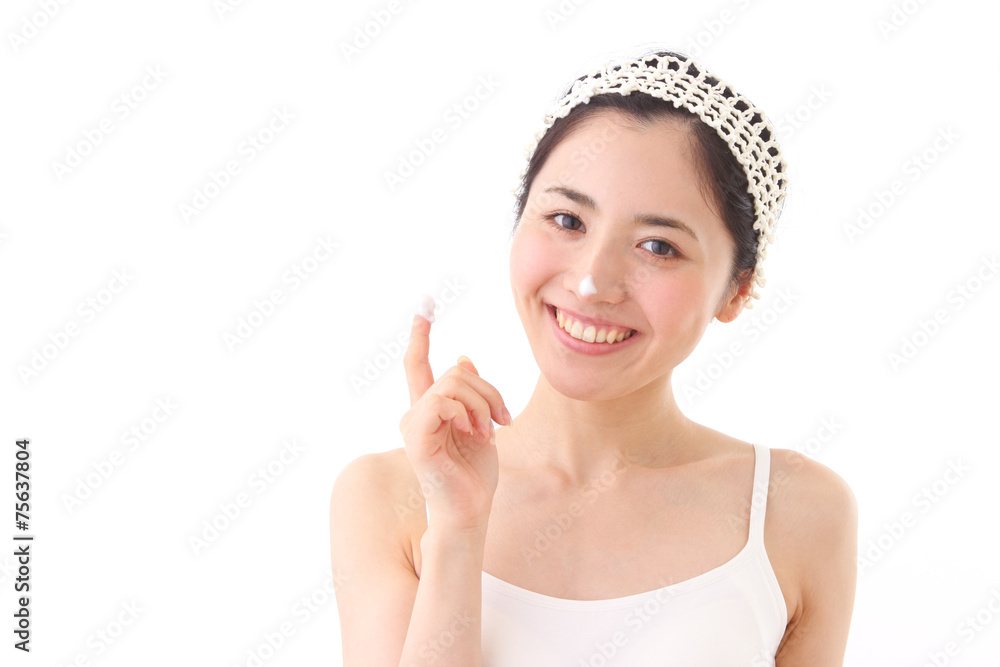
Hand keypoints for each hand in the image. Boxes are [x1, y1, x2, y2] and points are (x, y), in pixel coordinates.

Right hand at [399, 306, 510, 532]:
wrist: (470, 510)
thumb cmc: (475, 474)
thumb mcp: (481, 424)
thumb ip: (471, 393)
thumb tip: (464, 358)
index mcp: (429, 410)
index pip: (418, 364)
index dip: (420, 334)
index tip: (424, 305)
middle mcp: (415, 414)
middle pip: (454, 371)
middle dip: (487, 389)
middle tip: (502, 419)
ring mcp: (413, 425)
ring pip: (453, 383)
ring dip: (482, 403)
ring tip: (490, 431)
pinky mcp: (417, 439)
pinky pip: (442, 402)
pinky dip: (467, 413)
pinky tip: (475, 434)